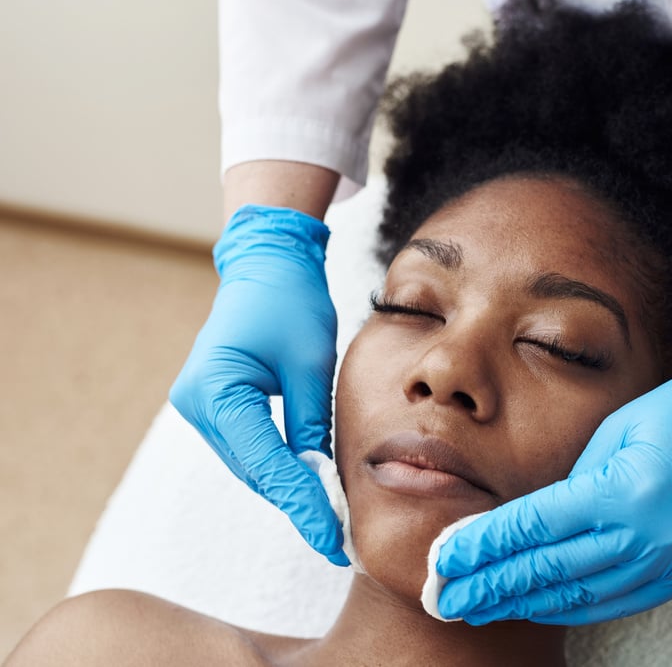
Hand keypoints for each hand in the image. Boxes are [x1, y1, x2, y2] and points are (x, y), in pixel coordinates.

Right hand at [170, 204, 346, 564]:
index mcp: (218, 391)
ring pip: (251, 464)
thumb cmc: (291, 302)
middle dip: (297, 503)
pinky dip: (278, 466)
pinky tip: (308, 484)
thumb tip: (320, 479)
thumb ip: (312, 424)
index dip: (301, 505)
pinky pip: (250, 447)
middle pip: (255, 470)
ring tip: (330, 519)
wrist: (266, 265)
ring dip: (288, 488)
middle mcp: (198, 405)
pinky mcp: (215, 406)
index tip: (331, 542)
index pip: (266, 463)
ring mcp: (201, 407)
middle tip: (337, 540)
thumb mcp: (312, 364)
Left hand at [435, 336, 671, 623]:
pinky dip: (571, 607)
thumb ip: (574, 482)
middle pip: (548, 570)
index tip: (442, 558)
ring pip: (579, 595)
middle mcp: (646, 536)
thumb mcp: (617, 433)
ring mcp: (669, 562)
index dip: (482, 546)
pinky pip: (616, 602)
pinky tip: (538, 607)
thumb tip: (529, 521)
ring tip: (477, 608)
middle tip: (442, 598)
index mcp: (624, 490)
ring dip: (523, 603)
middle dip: (489, 586)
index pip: (533, 527)